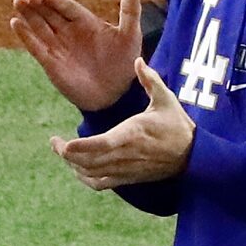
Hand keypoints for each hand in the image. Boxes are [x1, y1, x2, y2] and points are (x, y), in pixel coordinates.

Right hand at [10, 0, 142, 111]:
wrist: (115, 97)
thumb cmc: (124, 65)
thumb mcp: (130, 36)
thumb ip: (129, 11)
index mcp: (86, 23)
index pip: (67, 7)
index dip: (56, 1)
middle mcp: (70, 33)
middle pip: (49, 14)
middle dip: (38, 5)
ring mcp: (59, 48)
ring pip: (40, 27)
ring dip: (28, 15)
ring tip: (18, 2)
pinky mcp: (51, 64)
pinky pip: (36, 47)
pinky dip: (26, 36)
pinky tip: (15, 23)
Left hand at [51, 57, 194, 186]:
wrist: (191, 156)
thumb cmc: (177, 125)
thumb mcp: (166, 99)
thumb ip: (150, 80)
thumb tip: (137, 61)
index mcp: (133, 134)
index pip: (102, 145)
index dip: (81, 148)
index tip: (64, 145)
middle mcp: (125, 155)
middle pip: (89, 161)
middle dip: (67, 155)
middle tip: (54, 143)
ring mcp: (125, 170)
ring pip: (91, 173)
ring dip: (73, 165)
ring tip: (62, 152)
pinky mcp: (126, 179)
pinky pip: (100, 184)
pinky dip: (85, 179)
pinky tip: (77, 169)